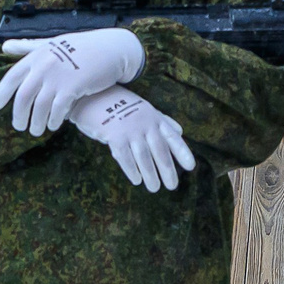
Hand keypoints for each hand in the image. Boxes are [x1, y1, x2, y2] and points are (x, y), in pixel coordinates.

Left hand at [0, 27, 144, 134]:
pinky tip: (54, 125)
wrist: (109, 48)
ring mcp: (58, 77)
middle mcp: (44, 66)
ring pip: (40, 107)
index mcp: (37, 56)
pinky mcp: (73, 87)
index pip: (11, 77)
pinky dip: (54, 120)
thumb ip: (28, 47)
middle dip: (19, 115)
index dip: (1, 93)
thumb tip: (5, 46)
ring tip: (36, 131)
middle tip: (19, 126)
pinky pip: (58, 109)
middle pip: (23, 97)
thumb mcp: (51, 43)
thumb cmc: (80, 47)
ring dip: (36, 122)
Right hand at [72, 88, 196, 191]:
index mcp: (154, 118)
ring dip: (150, 174)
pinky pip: (125, 157)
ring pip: (144, 157)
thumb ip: (162, 120)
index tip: (191, 167)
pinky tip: (136, 180)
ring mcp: (130, 129)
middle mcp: (145, 124)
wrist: (93, 96)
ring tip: (154, 188)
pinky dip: (131, 169)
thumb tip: (180, 131)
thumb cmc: (120, 105)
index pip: (172, 137)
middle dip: (167, 170)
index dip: (182, 152)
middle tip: (172, 186)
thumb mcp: (144, 108)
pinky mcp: (114, 136)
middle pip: (160, 151)